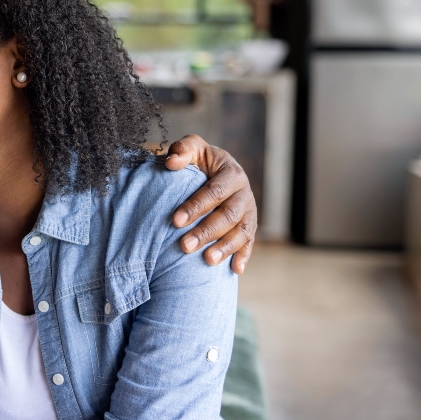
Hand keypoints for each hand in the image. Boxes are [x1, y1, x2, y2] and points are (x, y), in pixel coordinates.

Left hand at [163, 135, 256, 273]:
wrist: (214, 170)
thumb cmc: (198, 160)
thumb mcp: (192, 149)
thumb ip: (182, 150)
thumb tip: (171, 162)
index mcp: (232, 172)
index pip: (215, 191)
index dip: (196, 206)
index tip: (175, 220)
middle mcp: (244, 193)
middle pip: (229, 215)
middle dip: (206, 231)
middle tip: (184, 246)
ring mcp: (250, 211)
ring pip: (242, 231)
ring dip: (225, 247)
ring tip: (207, 261)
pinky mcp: (250, 226)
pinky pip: (249, 243)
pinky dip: (243, 256)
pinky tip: (234, 271)